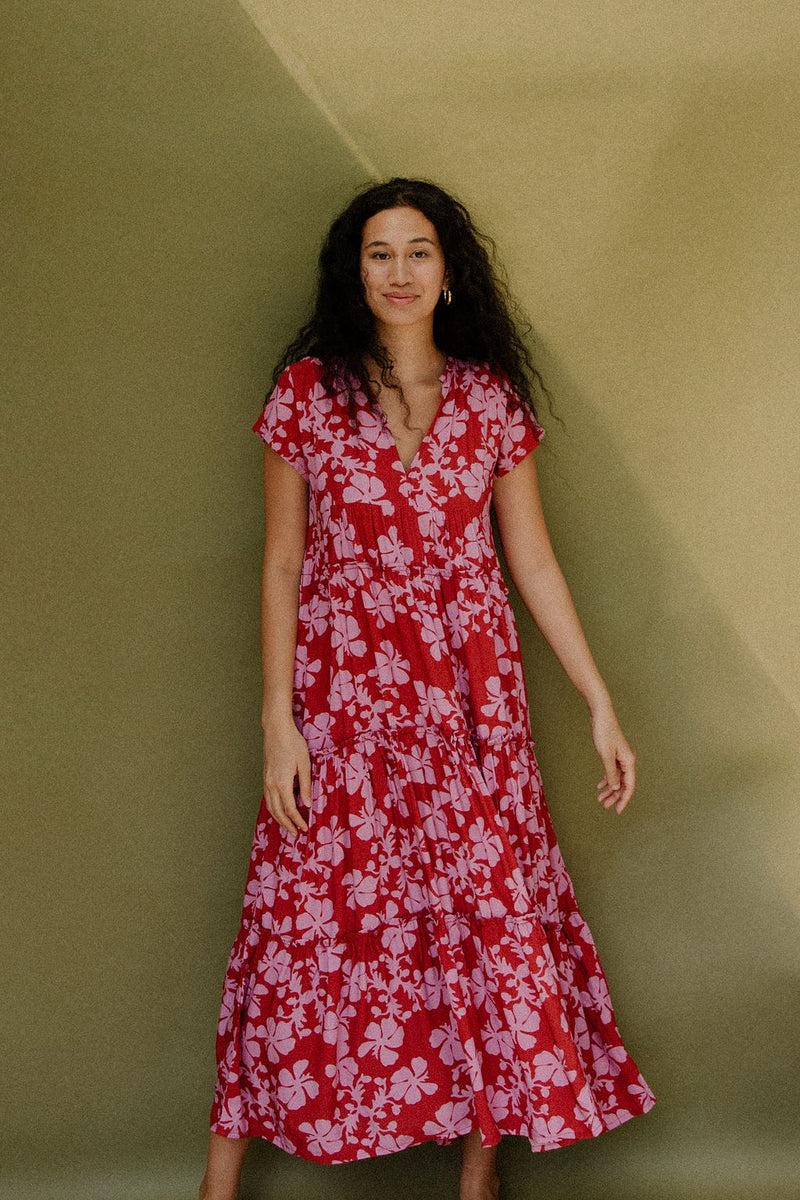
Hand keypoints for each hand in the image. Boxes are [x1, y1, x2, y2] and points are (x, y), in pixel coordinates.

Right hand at [262, 721, 311, 837]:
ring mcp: (266, 780)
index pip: (290, 809)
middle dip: (286, 825)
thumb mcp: (304, 764)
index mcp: (282, 783)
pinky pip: (268, 798)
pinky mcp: (265, 776)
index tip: (304, 828)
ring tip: (288, 826)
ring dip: (278, 818)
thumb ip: (305, 785)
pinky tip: (279, 810)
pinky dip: (273, 808)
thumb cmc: (293, 743)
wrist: (276, 729)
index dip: (297, 821)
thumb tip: (307, 803)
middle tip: (296, 834)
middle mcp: (271, 784)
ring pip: (270, 806)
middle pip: (277, 812)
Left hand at [590, 705, 635, 813]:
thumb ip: (611, 773)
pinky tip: (600, 785)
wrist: (601, 716)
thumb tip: (615, 788)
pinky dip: (607, 779)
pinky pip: (612, 771)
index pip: (629, 786)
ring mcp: (621, 758)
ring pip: (617, 778)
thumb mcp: (606, 756)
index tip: (617, 810)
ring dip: (610, 789)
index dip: (624, 799)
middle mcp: (627, 761)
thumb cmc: (604, 733)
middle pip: (623, 784)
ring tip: (600, 799)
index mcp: (629, 762)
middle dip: (615, 796)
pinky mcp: (614, 754)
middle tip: (605, 806)